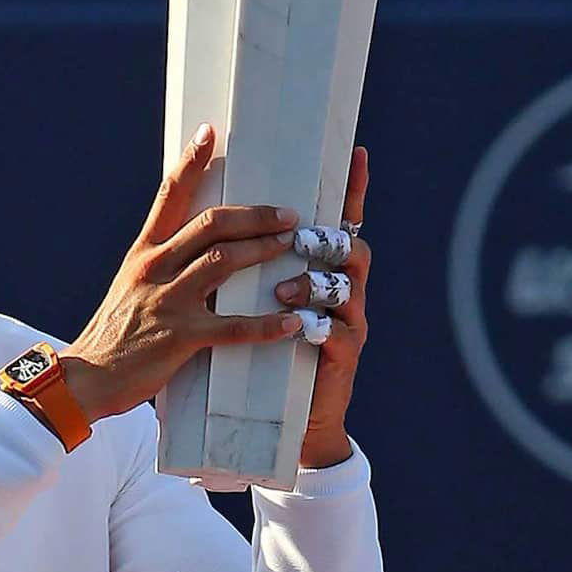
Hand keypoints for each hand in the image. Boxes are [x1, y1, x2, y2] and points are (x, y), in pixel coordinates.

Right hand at [61, 124, 302, 421]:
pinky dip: (264, 324)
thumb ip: (160, 265)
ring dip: (262, 251)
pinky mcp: (179, 337)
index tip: (209, 132)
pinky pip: (231, 326)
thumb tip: (194, 246)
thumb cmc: (114, 334)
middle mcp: (154, 268)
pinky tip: (290, 323)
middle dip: (253, 215)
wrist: (86, 377)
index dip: (189, 162)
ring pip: (222, 263)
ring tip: (292, 247)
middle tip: (287, 214)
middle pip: (210, 224)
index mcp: (143, 253)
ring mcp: (167, 301)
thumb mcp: (130, 287)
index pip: (168, 196)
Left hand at [274, 146, 370, 468]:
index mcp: (320, 269)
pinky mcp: (343, 356)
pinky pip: (339, 332)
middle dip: (325, 237)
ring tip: (284, 291)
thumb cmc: (266, 349)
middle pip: (348, 245)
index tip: (356, 153)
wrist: (287, 419)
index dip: (352, 189)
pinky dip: (317, 327)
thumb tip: (216, 216)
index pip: (338, 220)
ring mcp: (347, 321)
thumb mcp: (255, 300)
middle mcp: (341, 289)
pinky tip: (299, 328)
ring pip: (345, 285)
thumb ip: (248, 264)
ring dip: (314, 283)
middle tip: (296, 238)